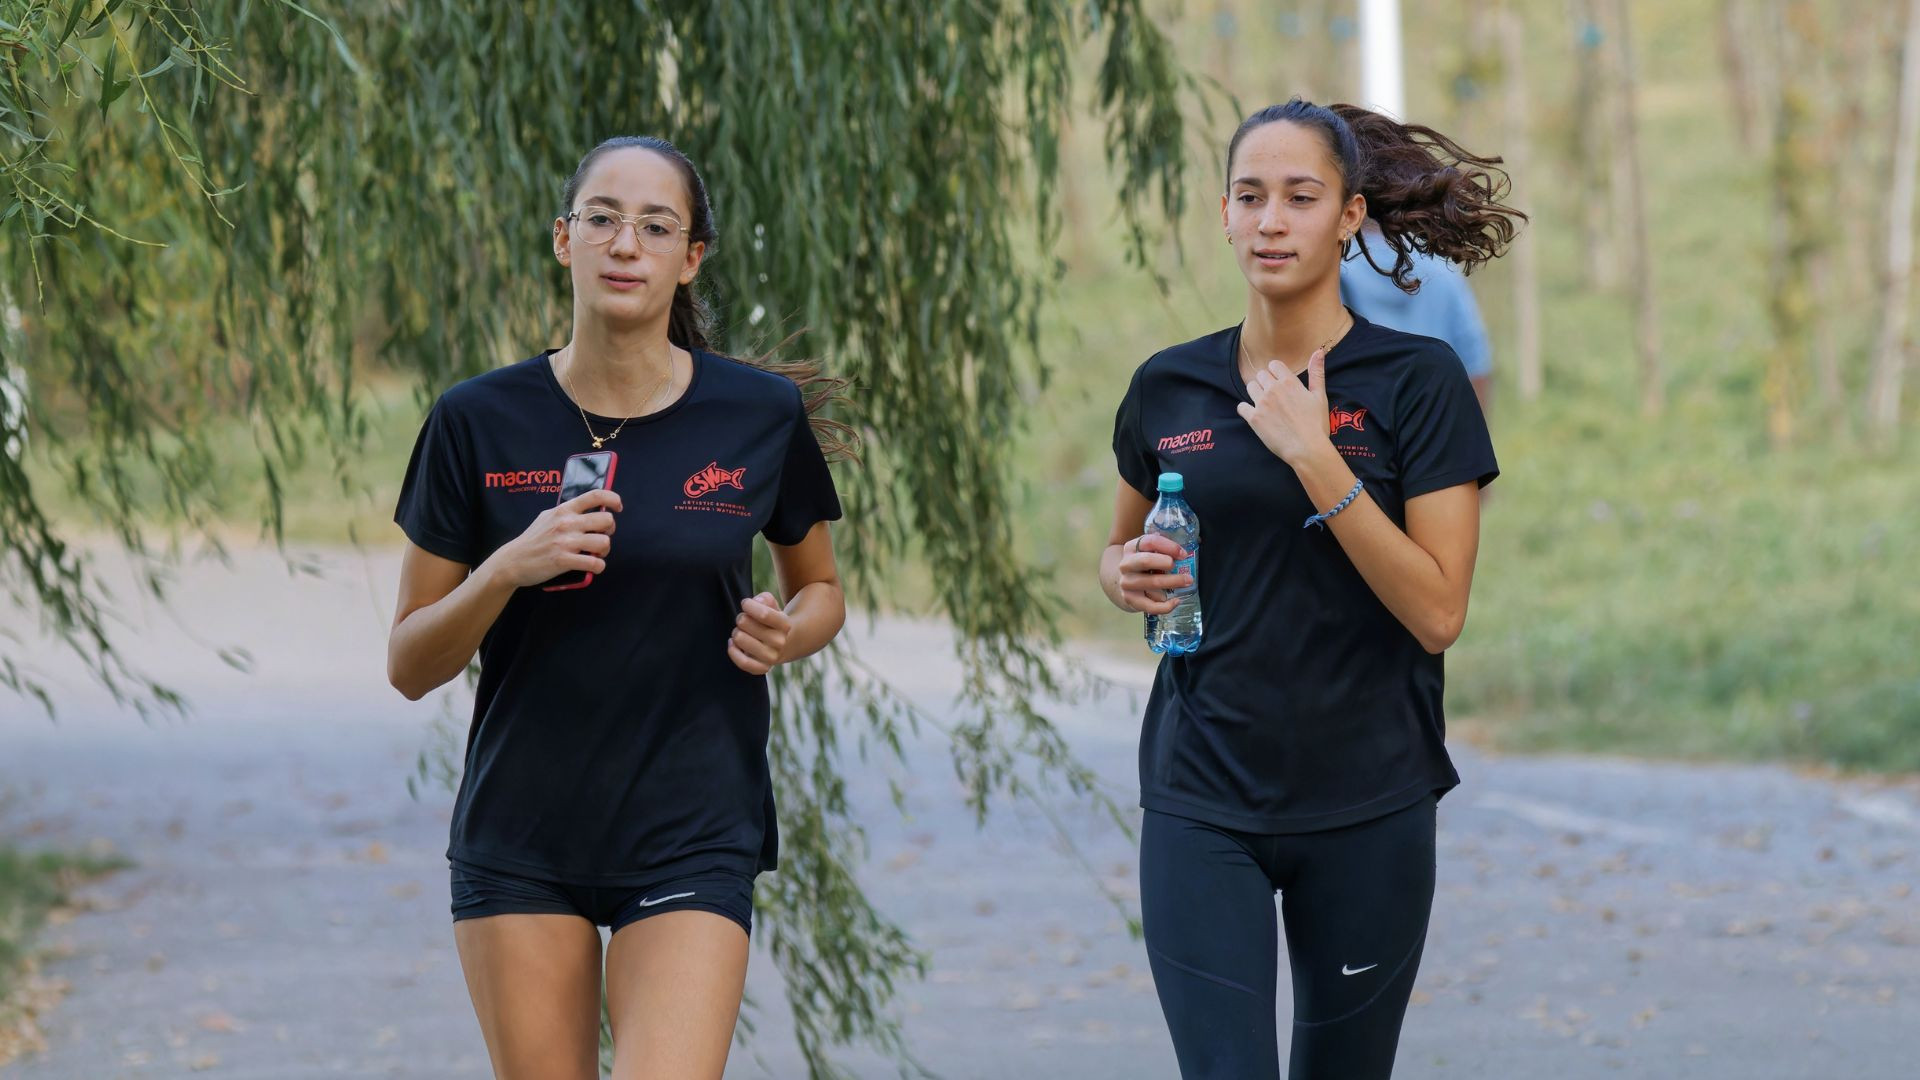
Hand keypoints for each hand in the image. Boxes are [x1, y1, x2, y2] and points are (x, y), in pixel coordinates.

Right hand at [488, 487, 620, 587]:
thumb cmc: (532, 539)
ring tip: (595, 553)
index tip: (617, 507)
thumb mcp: (547, 517)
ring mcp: (565, 542)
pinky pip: (595, 563)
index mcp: (564, 510)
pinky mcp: (563, 561)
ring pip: (604, 542)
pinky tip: (593, 567)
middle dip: (609, 530)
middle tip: (601, 537)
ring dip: (604, 550)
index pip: (595, 495)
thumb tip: (588, 508)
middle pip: (606, 520)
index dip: (613, 499)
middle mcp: (566, 523)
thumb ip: (566, 512)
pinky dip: (598, 567)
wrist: (512, 561)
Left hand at [728, 591, 791, 674]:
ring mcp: (772, 657)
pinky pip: (743, 662)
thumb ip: (764, 599)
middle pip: (745, 623)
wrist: (785, 643)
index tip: (746, 604)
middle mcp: (780, 642)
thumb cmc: (772, 620)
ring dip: (736, 633)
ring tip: (740, 632)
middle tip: (744, 621)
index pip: (762, 614)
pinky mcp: (763, 668)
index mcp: (785, 624)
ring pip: (740, 639)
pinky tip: (732, 644)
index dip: (748, 605)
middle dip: (740, 618)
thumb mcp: (772, 605)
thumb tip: (757, 601)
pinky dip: (733, 651)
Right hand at [1116, 534, 1189, 615]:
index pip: (1149, 542)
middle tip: (1182, 565)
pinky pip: (1150, 606)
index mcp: (1131, 548)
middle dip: (1167, 563)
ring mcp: (1127, 583)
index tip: (1184, 554)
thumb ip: (1165, 548)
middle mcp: (1126, 564)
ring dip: (1172, 582)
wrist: (1127, 582)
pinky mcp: (1130, 600)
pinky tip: (1176, 601)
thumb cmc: (1145, 565)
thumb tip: (1193, 546)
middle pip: (1145, 561)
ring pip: (1152, 583)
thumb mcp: (1151, 551)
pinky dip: (1165, 606)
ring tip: (1187, 581)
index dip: (1169, 546)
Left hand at [1235, 345, 1331, 467]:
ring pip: (1250, 387)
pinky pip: (1241, 407)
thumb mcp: (1319, 396)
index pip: (1274, 365)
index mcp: (1289, 382)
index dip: (1277, 373)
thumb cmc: (1316, 424)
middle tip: (1274, 396)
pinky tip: (1255, 415)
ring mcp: (1262, 403)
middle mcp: (1273, 389)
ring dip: (1256, 393)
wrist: (1307, 448)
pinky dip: (1246, 409)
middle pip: (1260, 375)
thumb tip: (1318, 351)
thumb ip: (1316, 372)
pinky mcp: (1254, 418)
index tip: (1280, 382)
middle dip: (1266, 382)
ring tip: (1265, 404)